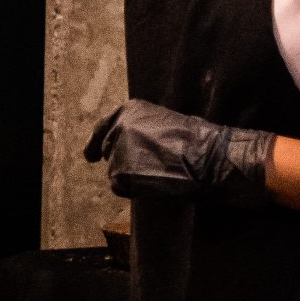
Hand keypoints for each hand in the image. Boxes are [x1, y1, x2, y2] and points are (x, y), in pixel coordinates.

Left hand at [85, 99, 275, 205]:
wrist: (209, 160)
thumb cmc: (198, 143)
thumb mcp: (166, 123)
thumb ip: (142, 130)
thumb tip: (130, 143)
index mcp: (130, 110)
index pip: (103, 127)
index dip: (95, 143)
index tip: (90, 156)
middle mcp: (119, 127)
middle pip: (107, 150)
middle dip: (119, 162)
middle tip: (141, 172)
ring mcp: (118, 150)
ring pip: (114, 170)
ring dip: (130, 177)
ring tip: (158, 174)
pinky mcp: (120, 173)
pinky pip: (119, 186)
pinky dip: (132, 190)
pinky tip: (154, 184)